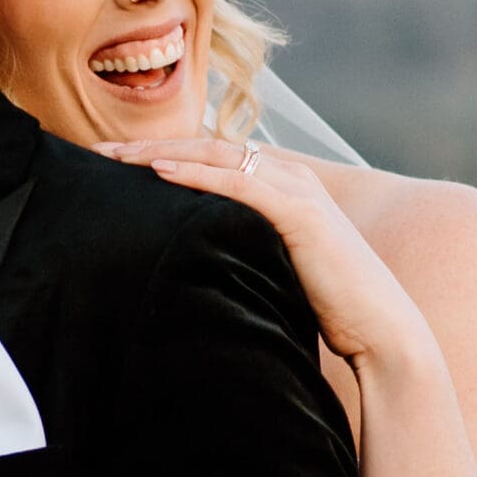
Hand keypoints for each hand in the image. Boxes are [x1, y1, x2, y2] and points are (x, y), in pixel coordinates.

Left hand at [98, 137, 431, 369]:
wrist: (380, 329)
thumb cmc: (327, 307)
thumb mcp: (272, 269)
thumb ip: (241, 252)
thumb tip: (192, 265)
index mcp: (283, 186)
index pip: (210, 158)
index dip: (159, 155)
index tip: (111, 164)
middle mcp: (290, 177)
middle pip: (205, 148)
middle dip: (148, 147)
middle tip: (97, 152)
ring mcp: (297, 190)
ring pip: (216, 156)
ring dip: (160, 153)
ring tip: (113, 156)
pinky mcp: (301, 212)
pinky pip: (239, 184)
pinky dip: (197, 173)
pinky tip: (159, 172)